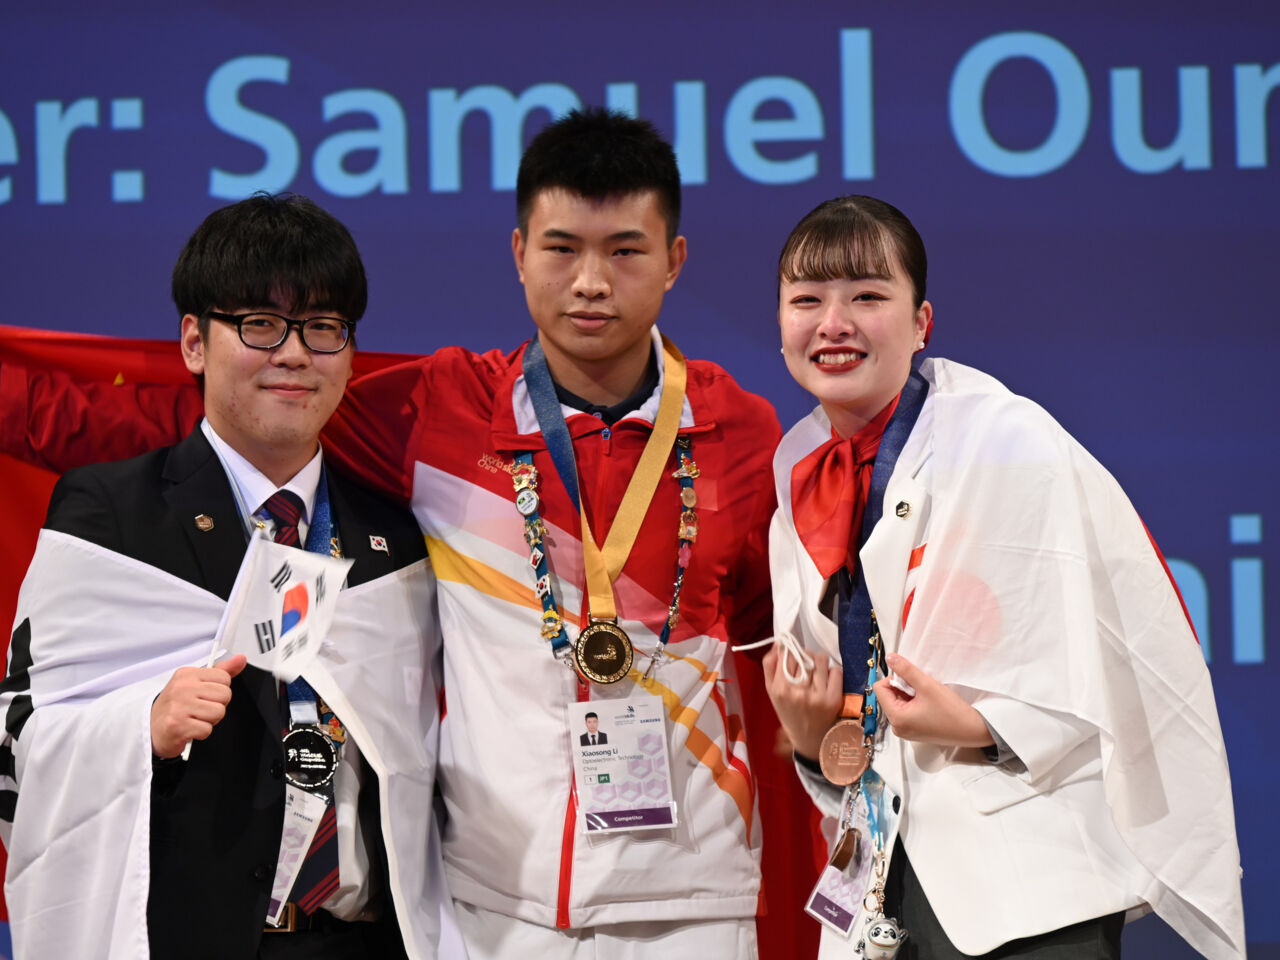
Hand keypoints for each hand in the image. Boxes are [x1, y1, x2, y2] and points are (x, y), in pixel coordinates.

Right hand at [150, 655, 247, 758]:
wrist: (151, 728)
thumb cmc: (176, 706)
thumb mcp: (196, 683)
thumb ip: (221, 672)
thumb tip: (241, 659)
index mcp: (187, 674)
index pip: (224, 678)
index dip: (219, 691)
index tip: (205, 696)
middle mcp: (182, 688)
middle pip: (225, 695)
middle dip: (217, 706)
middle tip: (200, 710)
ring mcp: (179, 706)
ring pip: (218, 712)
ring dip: (209, 720)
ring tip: (195, 719)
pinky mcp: (178, 725)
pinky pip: (207, 729)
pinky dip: (201, 733)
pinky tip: (189, 728)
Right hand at [763, 645, 843, 760]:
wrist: (808, 740)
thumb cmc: (789, 713)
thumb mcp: (772, 692)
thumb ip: (770, 666)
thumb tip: (778, 643)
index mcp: (780, 689)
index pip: (786, 654)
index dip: (790, 650)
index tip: (792, 652)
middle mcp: (798, 692)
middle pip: (804, 654)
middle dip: (804, 656)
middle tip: (805, 665)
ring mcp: (817, 695)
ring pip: (821, 659)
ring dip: (819, 661)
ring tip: (816, 671)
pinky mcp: (834, 699)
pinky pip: (836, 671)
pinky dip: (833, 672)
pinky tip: (827, 680)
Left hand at [873, 653, 993, 747]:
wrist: (973, 730)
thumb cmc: (953, 713)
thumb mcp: (927, 686)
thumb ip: (906, 670)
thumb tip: (890, 658)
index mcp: (896, 719)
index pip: (880, 689)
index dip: (894, 679)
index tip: (911, 679)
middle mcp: (898, 728)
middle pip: (888, 696)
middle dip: (903, 687)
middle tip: (922, 689)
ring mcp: (906, 731)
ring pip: (898, 702)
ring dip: (910, 695)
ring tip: (928, 697)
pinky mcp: (914, 731)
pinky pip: (906, 711)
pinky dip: (915, 703)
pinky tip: (930, 703)